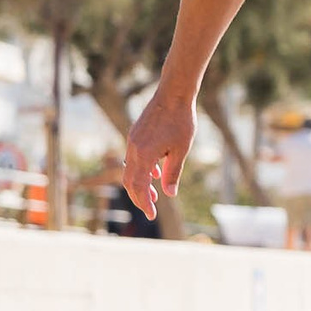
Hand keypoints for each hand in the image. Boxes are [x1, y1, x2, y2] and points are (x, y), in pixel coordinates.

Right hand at [122, 90, 194, 217]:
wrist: (173, 95)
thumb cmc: (181, 121)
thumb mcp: (181, 150)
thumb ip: (173, 173)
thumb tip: (170, 194)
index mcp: (143, 155)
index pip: (138, 186)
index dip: (143, 202)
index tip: (151, 215)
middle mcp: (133, 149)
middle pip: (129, 180)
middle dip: (139, 197)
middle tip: (150, 209)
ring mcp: (132, 141)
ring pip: (130, 169)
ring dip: (141, 183)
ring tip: (154, 194)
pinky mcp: (135, 135)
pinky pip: (134, 158)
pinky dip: (142, 169)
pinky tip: (156, 172)